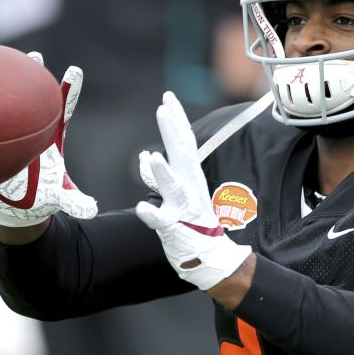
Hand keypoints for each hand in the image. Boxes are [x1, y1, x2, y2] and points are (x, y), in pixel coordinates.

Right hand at [0, 52, 96, 227]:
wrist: (11, 206)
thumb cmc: (39, 197)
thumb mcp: (57, 199)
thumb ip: (75, 201)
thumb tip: (90, 209)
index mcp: (51, 138)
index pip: (62, 109)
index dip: (68, 91)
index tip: (74, 71)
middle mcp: (30, 129)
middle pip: (33, 97)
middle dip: (34, 74)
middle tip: (34, 55)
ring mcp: (8, 133)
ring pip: (4, 105)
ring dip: (0, 85)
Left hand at [135, 92, 252, 290]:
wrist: (211, 256)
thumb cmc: (193, 222)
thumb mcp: (180, 192)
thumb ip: (163, 173)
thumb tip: (146, 155)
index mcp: (190, 176)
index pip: (184, 142)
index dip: (176, 119)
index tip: (168, 98)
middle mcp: (189, 187)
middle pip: (182, 154)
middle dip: (172, 131)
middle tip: (164, 108)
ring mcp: (182, 208)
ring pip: (173, 187)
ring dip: (163, 173)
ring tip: (154, 157)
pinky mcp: (174, 229)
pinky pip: (162, 222)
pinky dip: (152, 214)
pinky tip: (142, 207)